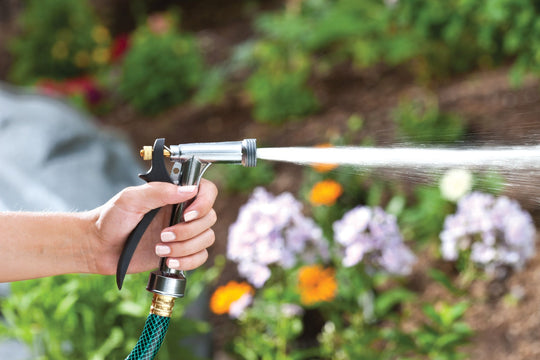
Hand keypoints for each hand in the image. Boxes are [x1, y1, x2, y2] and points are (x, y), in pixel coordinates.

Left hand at [88, 179, 217, 274]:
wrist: (98, 247)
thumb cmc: (110, 219)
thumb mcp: (130, 199)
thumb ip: (158, 191)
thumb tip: (188, 190)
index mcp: (174, 195)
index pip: (207, 191)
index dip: (204, 202)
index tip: (188, 214)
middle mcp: (183, 212)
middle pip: (209, 218)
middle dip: (187, 231)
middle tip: (163, 235)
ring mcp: (183, 233)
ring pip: (206, 239)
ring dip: (185, 247)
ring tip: (159, 249)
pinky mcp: (181, 253)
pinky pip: (200, 257)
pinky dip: (187, 261)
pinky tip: (168, 261)